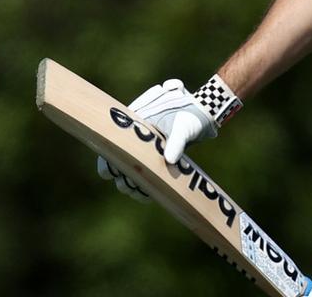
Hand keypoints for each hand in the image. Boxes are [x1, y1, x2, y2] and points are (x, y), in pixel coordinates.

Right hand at [96, 78, 222, 200]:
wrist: (202, 116)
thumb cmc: (188, 116)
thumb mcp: (182, 127)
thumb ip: (176, 142)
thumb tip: (169, 161)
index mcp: (134, 128)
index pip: (110, 148)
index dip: (109, 163)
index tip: (116, 174)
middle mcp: (135, 141)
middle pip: (117, 166)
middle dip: (122, 180)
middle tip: (133, 187)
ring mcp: (145, 152)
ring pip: (129, 175)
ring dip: (132, 187)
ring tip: (142, 194)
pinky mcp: (156, 162)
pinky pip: (144, 178)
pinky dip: (144, 188)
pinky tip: (150, 196)